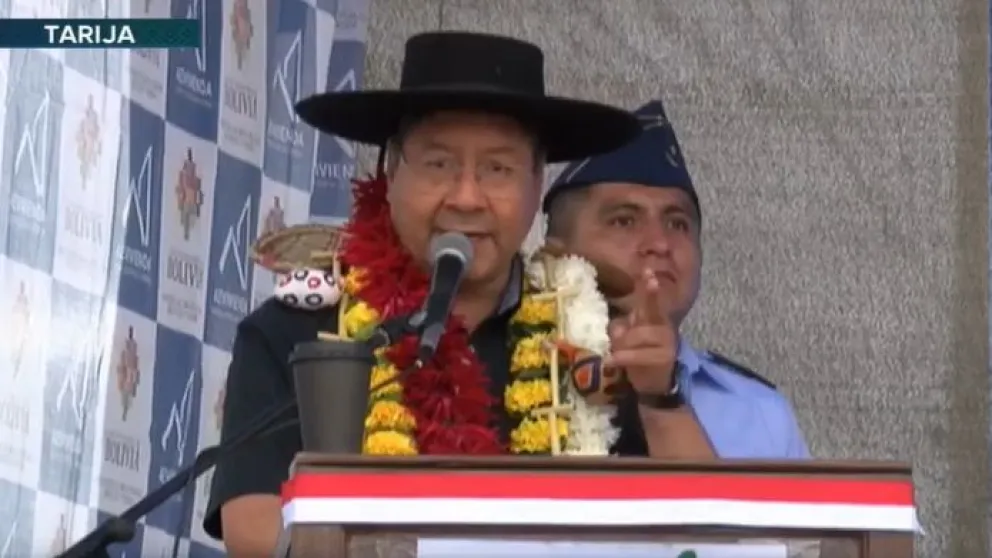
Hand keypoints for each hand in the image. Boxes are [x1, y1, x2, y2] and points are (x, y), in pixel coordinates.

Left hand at [604, 268, 677, 393]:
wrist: (655, 385)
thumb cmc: (640, 357)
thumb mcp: (630, 337)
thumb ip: (624, 326)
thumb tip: (618, 327)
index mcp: (655, 319)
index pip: (651, 300)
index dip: (649, 287)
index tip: (647, 271)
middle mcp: (664, 327)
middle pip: (642, 316)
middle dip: (624, 332)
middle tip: (618, 345)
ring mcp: (667, 342)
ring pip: (636, 336)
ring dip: (621, 347)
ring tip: (616, 356)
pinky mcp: (663, 358)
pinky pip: (635, 354)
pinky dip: (621, 358)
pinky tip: (611, 361)